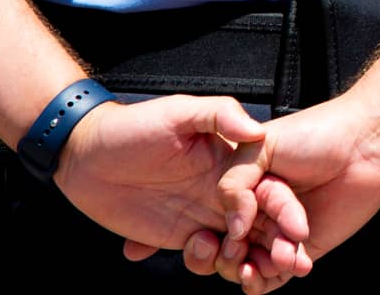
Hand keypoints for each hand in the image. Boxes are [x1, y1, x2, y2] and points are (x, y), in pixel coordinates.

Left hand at [55, 94, 310, 283]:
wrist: (84, 154)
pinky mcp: (177, 235)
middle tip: (285, 265)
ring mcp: (201, 214)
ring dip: (244, 260)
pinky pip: (203, 257)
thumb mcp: (179, 111)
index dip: (287, 211)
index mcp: (233, 162)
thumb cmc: (133, 125)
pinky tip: (200, 252)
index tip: (296, 232)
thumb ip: (220, 115)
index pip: (271, 190)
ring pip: (238, 246)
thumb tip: (256, 132)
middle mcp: (223, 191)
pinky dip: (209, 264)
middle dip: (278, 246)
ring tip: (239, 267)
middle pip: (262, 224)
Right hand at [184, 94, 379, 290]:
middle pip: (227, 251)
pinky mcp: (305, 248)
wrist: (366, 142)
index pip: (212, 223)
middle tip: (239, 249)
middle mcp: (258, 213)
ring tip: (276, 255)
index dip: (207, 237)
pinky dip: (273, 278)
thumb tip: (233, 227)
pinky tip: (287, 264)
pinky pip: (278, 275)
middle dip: (228, 259)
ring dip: (254, 270)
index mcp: (242, 190)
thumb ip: (233, 182)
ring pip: (252, 267)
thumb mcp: (261, 146)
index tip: (214, 237)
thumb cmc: (317, 133)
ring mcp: (280, 232)